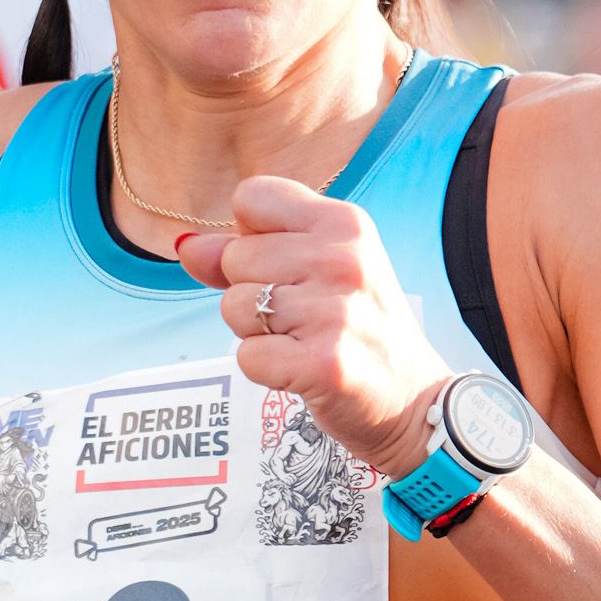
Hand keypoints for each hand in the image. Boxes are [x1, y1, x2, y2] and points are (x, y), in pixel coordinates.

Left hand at [176, 177, 446, 478]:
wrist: (414, 403)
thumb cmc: (359, 331)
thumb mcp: (317, 273)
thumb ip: (247, 252)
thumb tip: (186, 246)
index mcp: (344, 222)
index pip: (252, 197)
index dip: (251, 237)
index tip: (287, 267)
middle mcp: (342, 258)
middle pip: (236, 258)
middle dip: (252, 294)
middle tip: (304, 318)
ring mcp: (334, 311)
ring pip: (235, 308)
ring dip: (258, 335)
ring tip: (303, 343)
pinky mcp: (323, 363)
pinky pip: (247, 356)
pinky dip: (265, 370)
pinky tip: (302, 371)